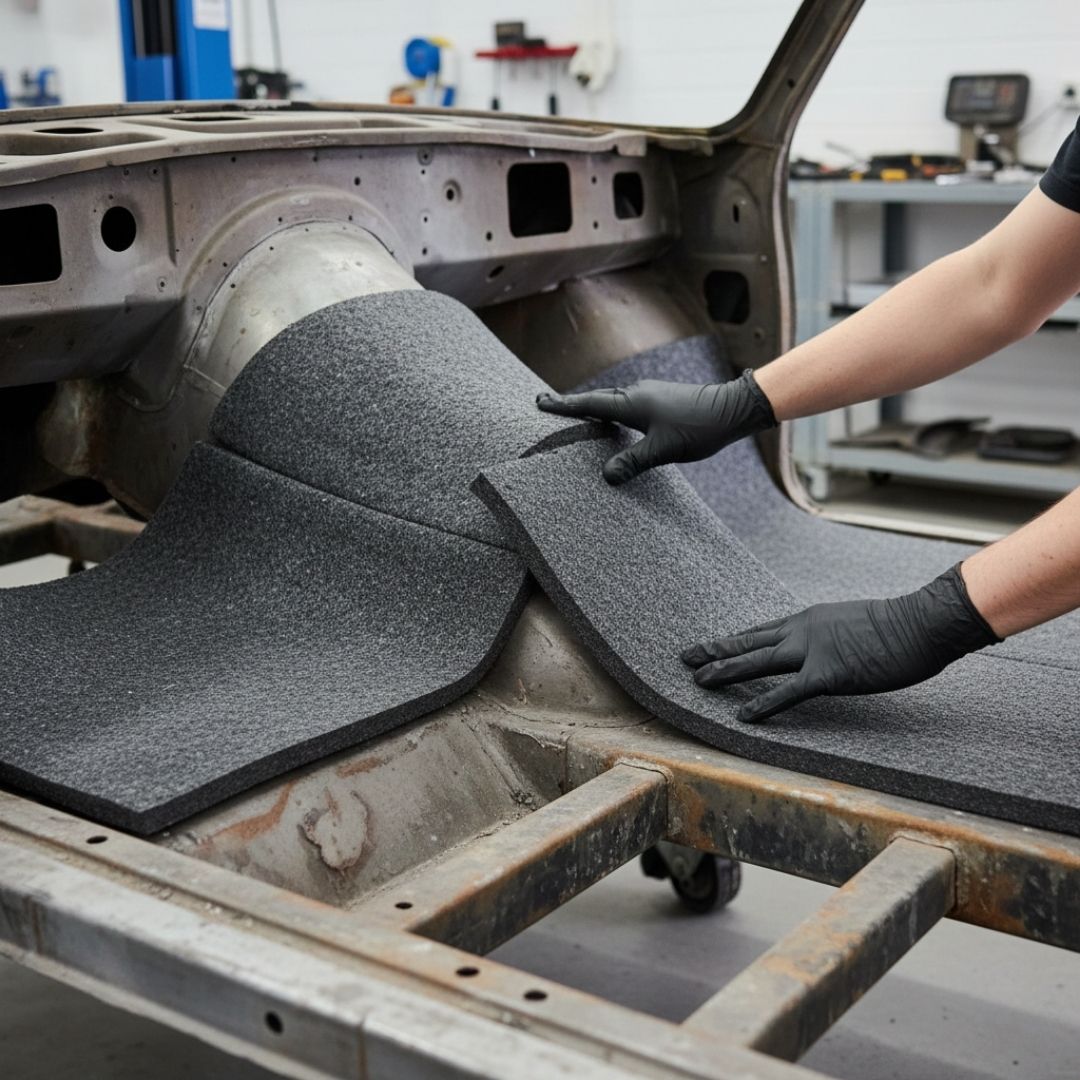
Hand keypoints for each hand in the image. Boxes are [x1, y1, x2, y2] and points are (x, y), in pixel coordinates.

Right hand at [536, 370, 776, 484]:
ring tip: (573, 415)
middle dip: (572, 404)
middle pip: (596, 400)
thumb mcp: (664, 450)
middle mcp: (637, 393)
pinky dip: (610, 412)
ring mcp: (649, 395)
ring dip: (591, 408)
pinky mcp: (659, 400)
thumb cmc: (699, 428)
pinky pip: (625, 405)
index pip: (590, 405)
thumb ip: (633, 462)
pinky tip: (612, 423)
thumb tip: (606, 476)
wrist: (733, 409)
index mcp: (633, 403)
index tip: (540, 401)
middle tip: (547, 404)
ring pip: (612, 401)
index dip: (564, 405)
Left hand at [682, 565, 1000, 722]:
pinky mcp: (827, 674)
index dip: (733, 640)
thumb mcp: (855, 623)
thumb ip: (832, 635)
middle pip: (747, 641)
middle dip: (714, 650)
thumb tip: (827, 647)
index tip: (710, 644)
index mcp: (809, 618)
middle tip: (684, 656)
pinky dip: (761, 704)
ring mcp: (812, 651)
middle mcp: (802, 630)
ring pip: (756, 661)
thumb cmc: (898, 625)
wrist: (920, 622)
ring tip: (697, 681)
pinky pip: (786, 692)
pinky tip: (742, 717)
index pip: (760, 630)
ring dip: (724, 672)